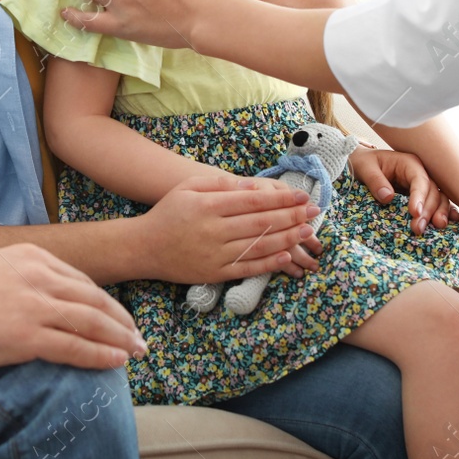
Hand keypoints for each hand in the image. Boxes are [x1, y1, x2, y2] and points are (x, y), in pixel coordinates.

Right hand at [0, 245, 145, 369]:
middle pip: (95, 300)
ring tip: (137, 351)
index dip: (105, 303)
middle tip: (139, 337)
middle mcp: (40, 277)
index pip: (82, 282)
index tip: (118, 317)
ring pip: (93, 322)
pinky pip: (75, 347)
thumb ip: (23, 276)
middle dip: (122, 321)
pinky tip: (116, 362)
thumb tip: (42, 295)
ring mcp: (35, 306)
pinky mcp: (27, 336)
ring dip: (120, 339)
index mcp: (33, 258)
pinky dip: (101, 355)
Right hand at [139, 173, 323, 284]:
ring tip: (307, 231)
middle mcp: (214, 230)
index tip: (301, 196)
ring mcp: (215, 254)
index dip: (281, 199)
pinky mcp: (214, 273)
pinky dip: (269, 263)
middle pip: (261, 223)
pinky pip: (247, 268)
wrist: (143, 248)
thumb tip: (250, 185)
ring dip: (287, 238)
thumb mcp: (187, 187)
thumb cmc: (167, 213)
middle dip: (292, 217)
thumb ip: (218, 184)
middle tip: (314, 211)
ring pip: (259, 246)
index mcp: (208, 205)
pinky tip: (287, 256)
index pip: (254, 201)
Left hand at [348, 146, 458, 235]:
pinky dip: (445, 213)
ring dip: (438, 214)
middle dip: (428, 211)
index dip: (419, 197)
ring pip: (439, 199)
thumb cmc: (364, 163)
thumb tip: (388, 197)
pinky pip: (437, 204)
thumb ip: (375, 181)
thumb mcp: (364, 168)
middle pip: (432, 192)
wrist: (362, 164)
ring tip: (436, 229)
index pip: (420, 180)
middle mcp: (420, 174)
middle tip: (417, 228)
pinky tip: (454, 223)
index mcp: (409, 163)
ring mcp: (423, 186)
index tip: (414, 212)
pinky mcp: (422, 197)